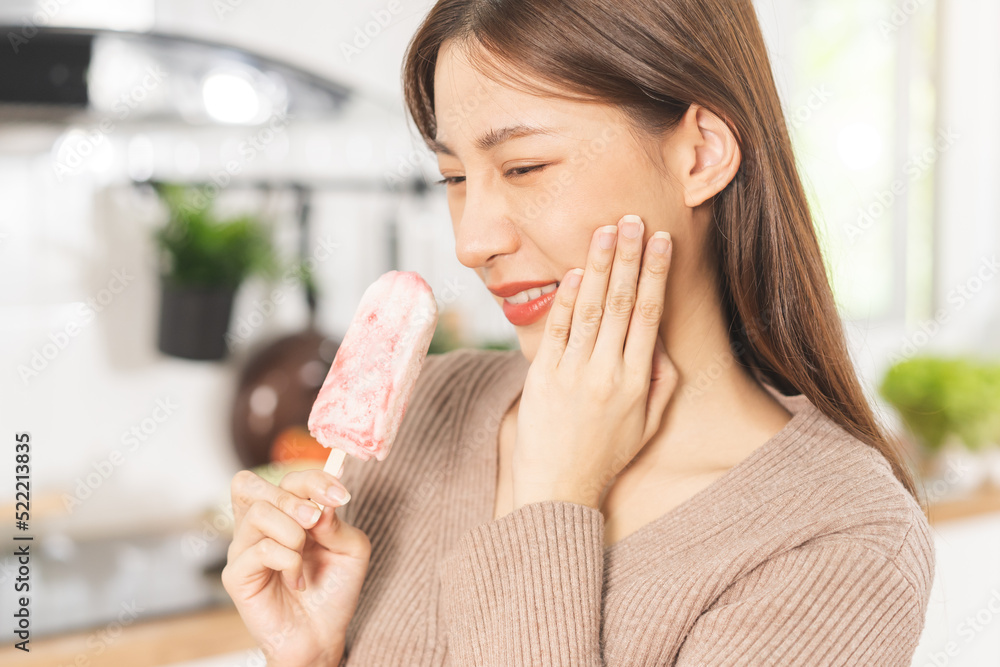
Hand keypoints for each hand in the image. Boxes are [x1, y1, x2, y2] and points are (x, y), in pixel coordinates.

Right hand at [222, 469, 369, 666]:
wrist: (323, 636)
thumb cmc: (334, 590)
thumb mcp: (351, 550)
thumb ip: (338, 523)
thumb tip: (321, 506)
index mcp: (284, 514)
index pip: (284, 478)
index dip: (313, 479)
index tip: (341, 496)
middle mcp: (258, 527)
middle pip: (251, 485)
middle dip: (292, 497)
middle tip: (314, 519)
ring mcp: (243, 549)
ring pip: (258, 512)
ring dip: (293, 531)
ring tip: (305, 554)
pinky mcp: (236, 575)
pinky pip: (260, 550)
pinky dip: (289, 562)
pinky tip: (297, 581)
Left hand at [512, 214, 676, 509]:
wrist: (558, 488)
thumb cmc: (606, 455)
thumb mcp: (648, 425)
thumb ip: (662, 382)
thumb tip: (662, 342)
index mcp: (637, 382)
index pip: (648, 315)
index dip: (655, 274)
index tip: (661, 240)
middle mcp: (607, 373)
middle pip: (620, 303)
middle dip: (629, 257)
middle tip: (634, 220)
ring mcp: (573, 374)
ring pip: (589, 309)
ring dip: (598, 267)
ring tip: (606, 232)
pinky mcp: (542, 377)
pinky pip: (556, 330)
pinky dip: (564, 299)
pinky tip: (572, 271)